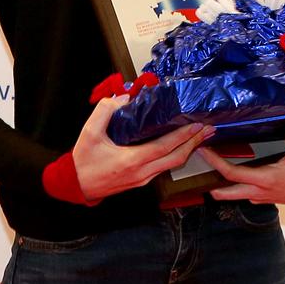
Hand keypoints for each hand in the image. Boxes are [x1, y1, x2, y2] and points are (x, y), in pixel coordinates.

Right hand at [73, 95, 214, 199]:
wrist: (76, 185)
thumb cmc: (84, 161)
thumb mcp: (89, 132)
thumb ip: (105, 111)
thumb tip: (124, 98)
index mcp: (132, 160)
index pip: (165, 147)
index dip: (184, 136)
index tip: (198, 124)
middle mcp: (142, 172)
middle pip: (176, 158)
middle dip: (195, 143)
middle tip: (209, 128)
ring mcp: (143, 179)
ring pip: (172, 165)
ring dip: (188, 149)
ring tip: (200, 135)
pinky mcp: (141, 181)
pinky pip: (164, 167)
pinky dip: (176, 155)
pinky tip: (181, 146)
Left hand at [200, 127, 284, 205]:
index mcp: (265, 179)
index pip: (233, 174)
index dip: (216, 163)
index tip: (205, 151)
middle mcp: (258, 191)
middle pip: (226, 192)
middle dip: (209, 183)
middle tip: (196, 169)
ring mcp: (258, 196)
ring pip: (233, 194)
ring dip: (220, 185)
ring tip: (208, 169)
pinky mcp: (260, 197)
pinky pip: (241, 192)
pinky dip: (232, 185)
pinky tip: (228, 173)